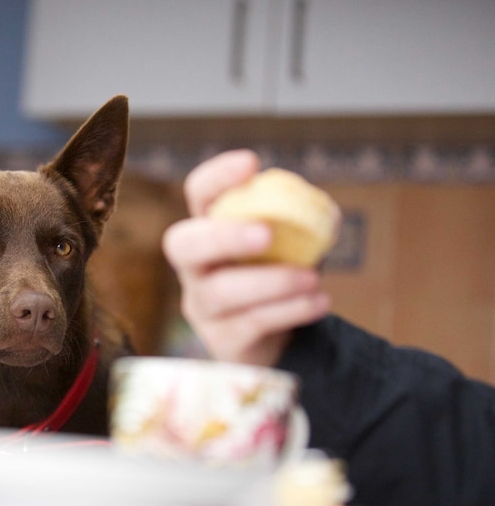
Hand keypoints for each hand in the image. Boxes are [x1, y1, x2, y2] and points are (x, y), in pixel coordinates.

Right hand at [162, 150, 330, 366]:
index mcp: (209, 229)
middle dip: (223, 236)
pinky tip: (319, 302)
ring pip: (220, 291)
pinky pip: (250, 323)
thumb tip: (321, 214)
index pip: (198, 194)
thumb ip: (299, 226)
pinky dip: (289, 310)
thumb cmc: (279, 279)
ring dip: (270, 281)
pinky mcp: (222, 341)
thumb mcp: (289, 247)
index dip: (217, 177)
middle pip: (183, 244)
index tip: (251, 164)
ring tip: (312, 278)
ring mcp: (202, 305)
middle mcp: (194, 266)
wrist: (279, 341)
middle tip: (266, 233)